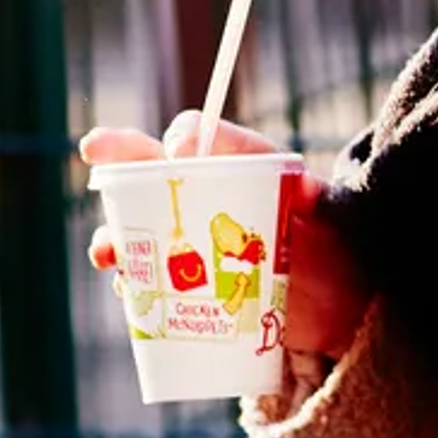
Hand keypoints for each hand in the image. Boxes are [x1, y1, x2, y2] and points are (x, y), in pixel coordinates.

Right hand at [80, 112, 370, 363]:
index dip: (187, 136)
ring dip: (117, 232)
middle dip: (118, 157)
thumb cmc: (338, 245)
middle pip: (152, 169)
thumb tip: (302, 188)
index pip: (205, 135)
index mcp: (241, 165)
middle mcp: (208, 194)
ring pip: (140, 225)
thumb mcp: (335, 218)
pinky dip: (133, 282)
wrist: (343, 302)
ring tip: (109, 251)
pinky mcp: (190, 283)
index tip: (180, 150)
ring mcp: (193, 239)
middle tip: (94, 150)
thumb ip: (318, 200)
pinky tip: (128, 290)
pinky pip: (149, 277)